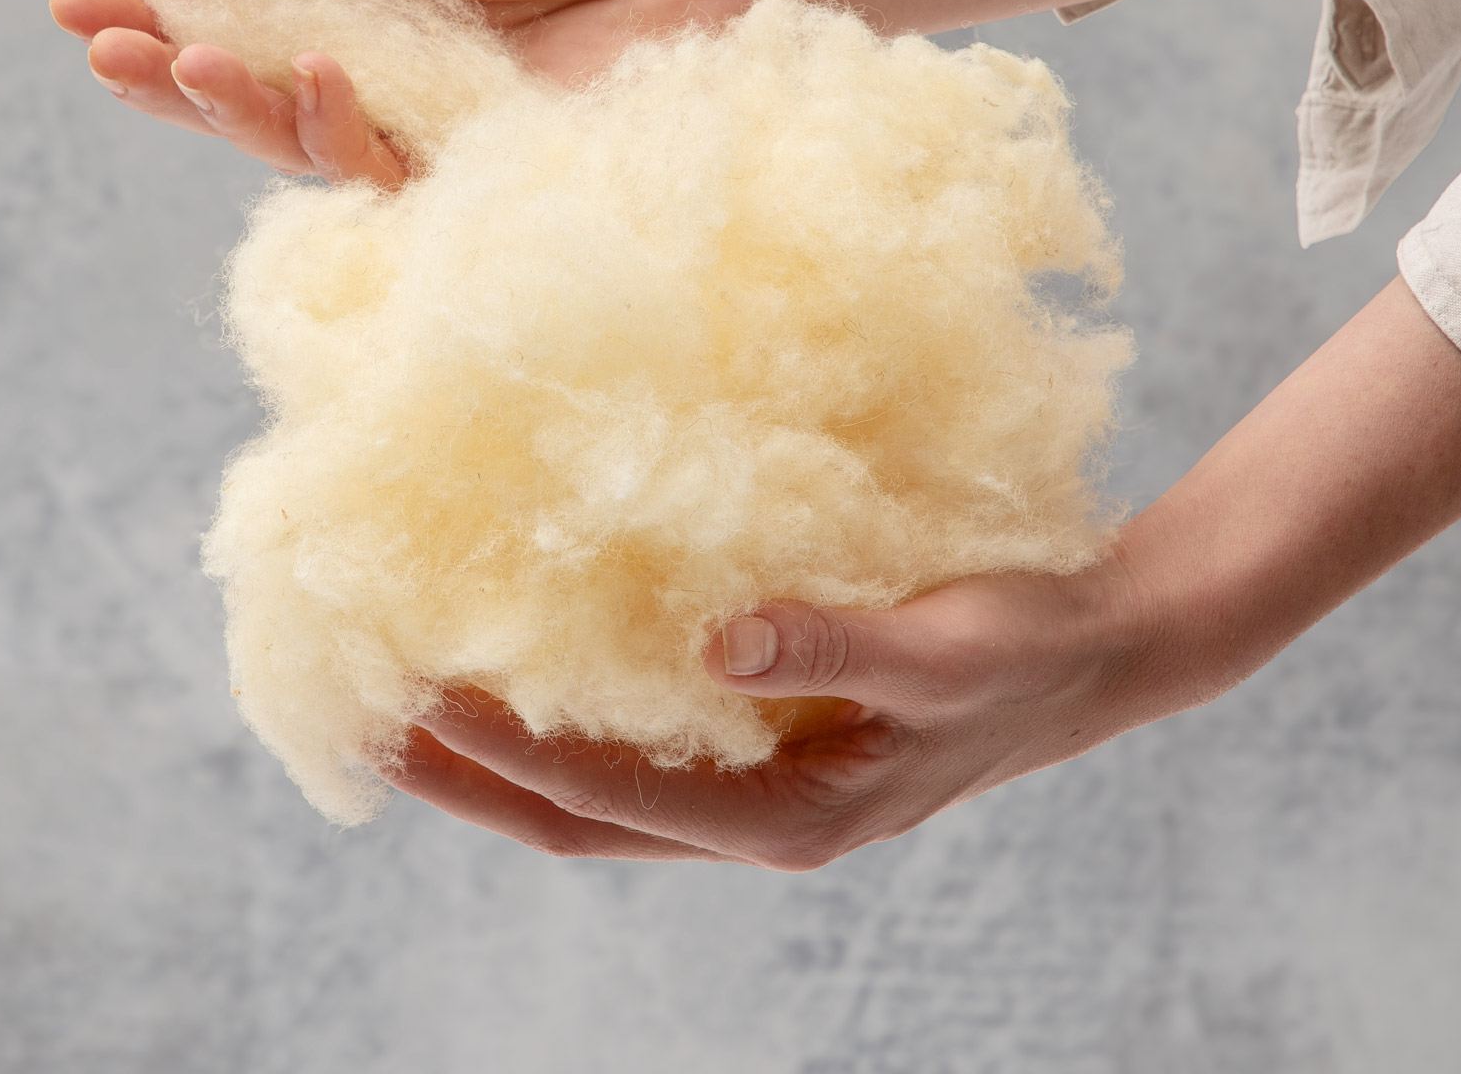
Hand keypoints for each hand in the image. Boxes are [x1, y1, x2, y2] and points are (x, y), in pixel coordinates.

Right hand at [48, 0, 759, 184]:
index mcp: (364, 6)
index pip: (241, 24)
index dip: (160, 22)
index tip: (76, 5)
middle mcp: (384, 81)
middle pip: (253, 103)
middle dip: (172, 83)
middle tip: (109, 53)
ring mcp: (426, 140)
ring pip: (304, 152)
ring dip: (239, 112)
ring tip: (198, 64)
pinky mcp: (473, 187)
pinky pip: (383, 183)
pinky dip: (337, 135)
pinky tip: (319, 82)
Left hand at [382, 552, 1174, 868]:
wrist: (1095, 654)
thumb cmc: (1027, 651)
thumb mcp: (943, 647)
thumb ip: (833, 644)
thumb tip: (715, 643)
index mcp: (791, 814)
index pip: (613, 797)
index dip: (512, 755)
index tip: (425, 699)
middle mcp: (757, 813)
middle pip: (577, 817)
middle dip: (470, 780)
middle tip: (366, 724)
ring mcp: (755, 783)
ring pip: (598, 791)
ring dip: (502, 757)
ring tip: (410, 702)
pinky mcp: (762, 741)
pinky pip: (638, 747)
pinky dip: (565, 721)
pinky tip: (527, 665)